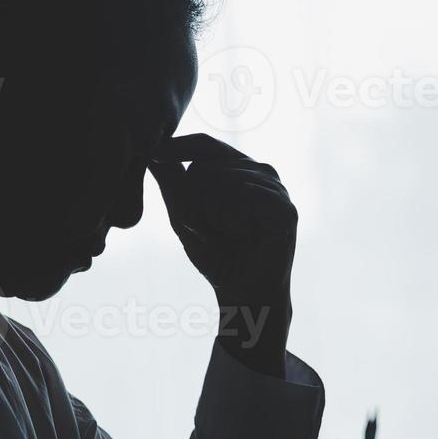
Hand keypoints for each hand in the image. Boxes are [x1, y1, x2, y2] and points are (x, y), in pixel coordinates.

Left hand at [149, 135, 295, 377]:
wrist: (243, 293)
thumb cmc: (217, 255)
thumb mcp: (185, 216)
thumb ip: (173, 184)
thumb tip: (152, 152)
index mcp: (241, 169)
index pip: (206, 145)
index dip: (179, 147)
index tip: (154, 154)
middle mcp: (262, 173)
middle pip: (205, 167)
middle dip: (192, 201)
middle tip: (204, 231)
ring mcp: (277, 190)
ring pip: (219, 182)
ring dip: (207, 214)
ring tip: (220, 236)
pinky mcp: (285, 210)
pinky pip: (241, 200)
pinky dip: (227, 220)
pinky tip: (238, 236)